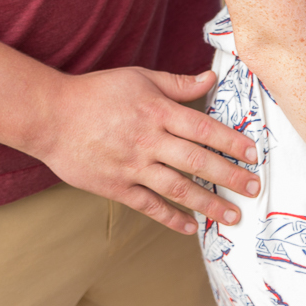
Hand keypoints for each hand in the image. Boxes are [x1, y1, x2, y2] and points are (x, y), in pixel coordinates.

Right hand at [27, 65, 261, 235]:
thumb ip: (177, 83)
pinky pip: (149, 206)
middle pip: (197, 161)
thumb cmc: (96, 93)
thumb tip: (211, 77)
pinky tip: (191, 227)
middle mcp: (148, 140)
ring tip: (232, 216)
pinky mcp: (116, 186)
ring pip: (178, 188)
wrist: (51, 116)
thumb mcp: (139, 77)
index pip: (203, 128)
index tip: (253, 154)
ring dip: (208, 204)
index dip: (231, 141)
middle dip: (229, 176)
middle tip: (254, 188)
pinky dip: (171, 218)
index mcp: (157, 111)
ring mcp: (132, 166)